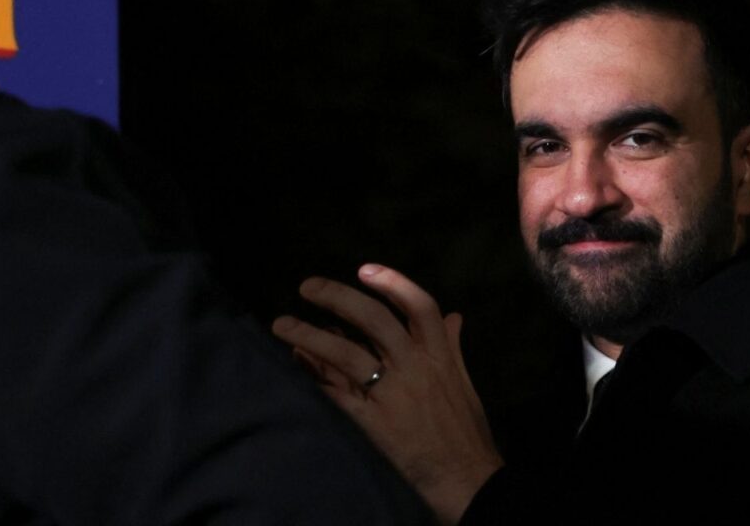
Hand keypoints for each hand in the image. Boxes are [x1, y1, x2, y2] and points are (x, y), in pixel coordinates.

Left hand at [272, 264, 503, 524]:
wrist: (467, 480)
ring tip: (281, 324)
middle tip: (307, 287)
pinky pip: (336, 394)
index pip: (420, 306)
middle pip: (374, 319)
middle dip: (336, 297)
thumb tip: (454, 316)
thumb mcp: (464, 383)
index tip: (364, 268)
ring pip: (345, 353)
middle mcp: (416, 368)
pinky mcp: (374, 424)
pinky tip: (293, 365)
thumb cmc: (466, 431)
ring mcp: (393, 395)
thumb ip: (452, 346)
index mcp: (439, 356)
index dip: (393, 282)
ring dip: (308, 335)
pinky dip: (313, 378)